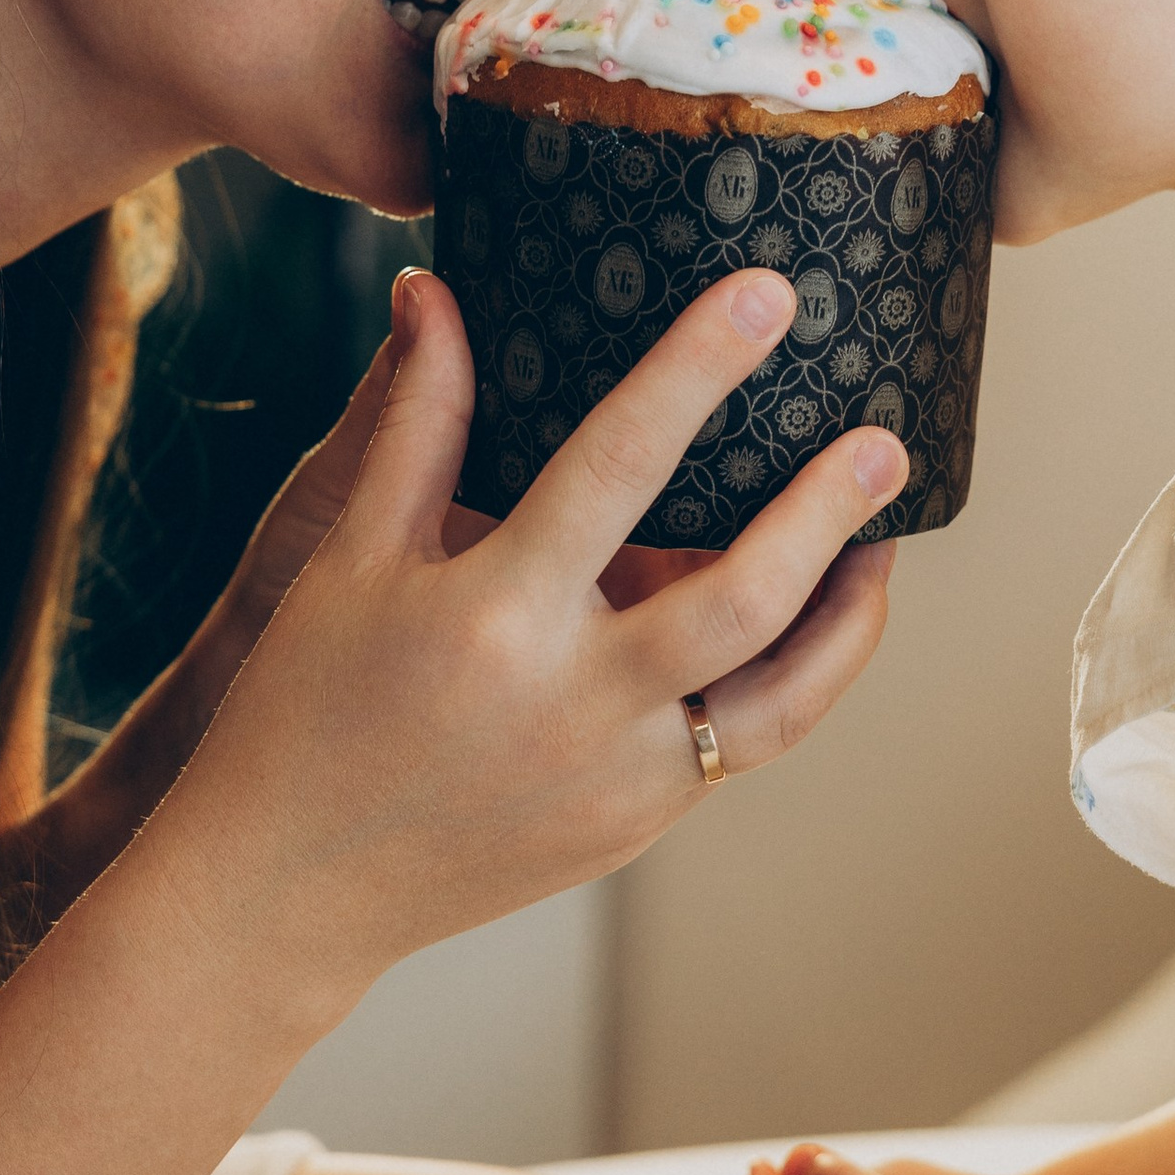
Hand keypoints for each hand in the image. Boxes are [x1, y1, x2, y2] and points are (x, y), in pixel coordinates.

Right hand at [180, 267, 904, 1012]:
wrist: (289, 884)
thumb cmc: (308, 706)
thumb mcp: (351, 555)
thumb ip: (415, 421)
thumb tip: (433, 290)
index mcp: (496, 612)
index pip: (619, 460)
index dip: (697, 368)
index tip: (767, 298)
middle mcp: (571, 700)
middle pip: (745, 596)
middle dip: (828, 513)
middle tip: (884, 442)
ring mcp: (615, 776)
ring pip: (782, 697)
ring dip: (849, 618)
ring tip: (881, 548)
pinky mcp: (635, 826)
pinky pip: (745, 746)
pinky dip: (793, 680)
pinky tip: (812, 625)